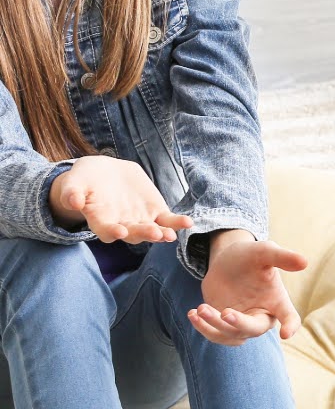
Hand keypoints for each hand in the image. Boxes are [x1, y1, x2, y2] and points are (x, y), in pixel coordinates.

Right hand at [49, 155, 191, 242]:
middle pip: (134, 234)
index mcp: (100, 221)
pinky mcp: (156, 212)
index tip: (120, 231)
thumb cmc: (85, 179)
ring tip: (171, 234)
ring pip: (153, 231)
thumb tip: (72, 200)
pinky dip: (177, 222)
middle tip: (155, 233)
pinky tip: (188, 222)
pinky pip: (168, 220)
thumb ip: (72, 191)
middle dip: (144, 234)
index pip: (106, 231)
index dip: (112, 232)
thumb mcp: (75, 181)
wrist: (105, 173)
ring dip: (163, 233)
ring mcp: (141, 221)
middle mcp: (122, 226)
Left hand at [190, 233, 307, 345]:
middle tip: (225, 312)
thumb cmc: (251, 255)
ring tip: (201, 308)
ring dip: (215, 326)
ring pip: (231, 335)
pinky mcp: (223, 324)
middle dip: (239, 323)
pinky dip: (203, 328)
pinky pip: (215, 334)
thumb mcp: (265, 252)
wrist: (227, 260)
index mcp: (277, 302)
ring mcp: (242, 323)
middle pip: (254, 329)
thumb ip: (282, 257)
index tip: (286, 334)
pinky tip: (193, 313)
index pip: (289, 317)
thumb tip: (304, 262)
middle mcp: (261, 316)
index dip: (290, 326)